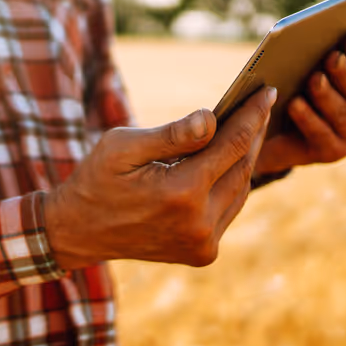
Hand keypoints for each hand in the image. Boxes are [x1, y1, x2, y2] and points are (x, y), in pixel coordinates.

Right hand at [45, 86, 275, 270]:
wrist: (78, 231)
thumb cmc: (96, 179)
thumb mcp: (122, 146)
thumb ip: (171, 133)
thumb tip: (211, 117)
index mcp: (181, 193)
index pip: (232, 144)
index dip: (252, 115)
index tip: (268, 91)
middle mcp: (199, 223)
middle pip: (243, 168)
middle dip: (254, 134)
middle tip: (263, 104)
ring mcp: (202, 243)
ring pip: (240, 191)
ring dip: (246, 159)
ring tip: (251, 128)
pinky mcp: (202, 254)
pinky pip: (228, 210)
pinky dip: (232, 184)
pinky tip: (231, 161)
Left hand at [255, 27, 345, 176]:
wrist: (278, 137)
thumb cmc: (301, 94)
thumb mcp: (316, 70)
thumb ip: (339, 50)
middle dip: (344, 72)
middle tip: (331, 57)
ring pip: (341, 112)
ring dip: (327, 94)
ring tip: (313, 79)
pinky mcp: (333, 153)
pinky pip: (321, 134)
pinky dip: (308, 118)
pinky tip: (294, 103)